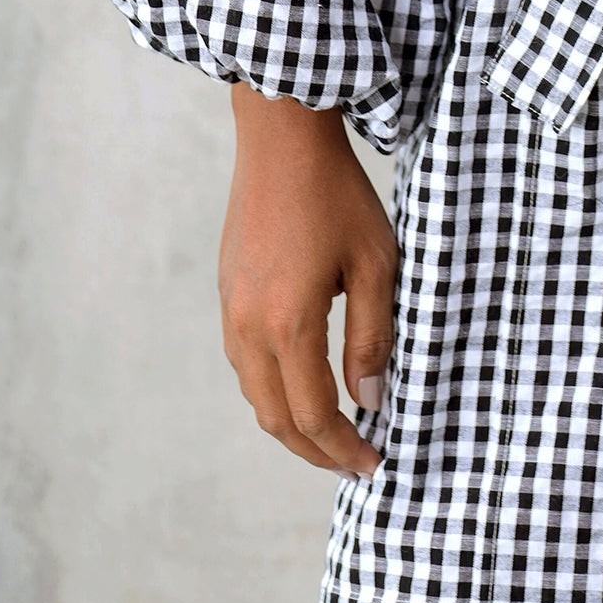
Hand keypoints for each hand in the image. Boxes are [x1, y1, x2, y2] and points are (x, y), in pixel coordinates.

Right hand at [219, 88, 397, 475]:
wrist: (281, 139)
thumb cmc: (337, 195)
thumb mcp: (376, 264)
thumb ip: (372, 337)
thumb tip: (371, 400)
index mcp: (287, 323)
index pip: (314, 415)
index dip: (344, 448)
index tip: (375, 463)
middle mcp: (247, 326)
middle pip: (276, 419)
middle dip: (316, 451)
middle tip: (354, 462)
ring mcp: (230, 311)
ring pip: (255, 395)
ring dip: (292, 424)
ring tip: (334, 432)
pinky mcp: (227, 294)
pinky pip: (244, 364)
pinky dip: (273, 391)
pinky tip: (304, 385)